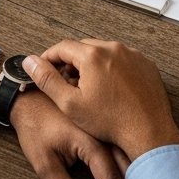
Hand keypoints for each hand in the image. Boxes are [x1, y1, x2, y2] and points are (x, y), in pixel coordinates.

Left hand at [10, 89, 130, 178]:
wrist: (29, 96)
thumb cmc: (34, 127)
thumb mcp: (43, 162)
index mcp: (90, 141)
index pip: (109, 178)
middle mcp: (103, 132)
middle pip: (126, 166)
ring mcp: (105, 125)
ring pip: (127, 154)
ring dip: (135, 177)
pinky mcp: (103, 122)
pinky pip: (121, 144)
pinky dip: (129, 161)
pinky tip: (134, 171)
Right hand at [22, 40, 178, 162]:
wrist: (147, 131)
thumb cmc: (111, 121)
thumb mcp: (70, 103)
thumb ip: (47, 79)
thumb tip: (31, 62)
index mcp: (94, 55)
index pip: (63, 46)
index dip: (49, 57)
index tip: (44, 68)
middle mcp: (114, 49)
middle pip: (84, 47)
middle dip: (70, 61)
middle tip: (64, 81)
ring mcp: (132, 55)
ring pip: (104, 52)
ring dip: (91, 64)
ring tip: (86, 87)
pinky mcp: (145, 64)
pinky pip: (122, 59)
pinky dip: (111, 68)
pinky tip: (109, 89)